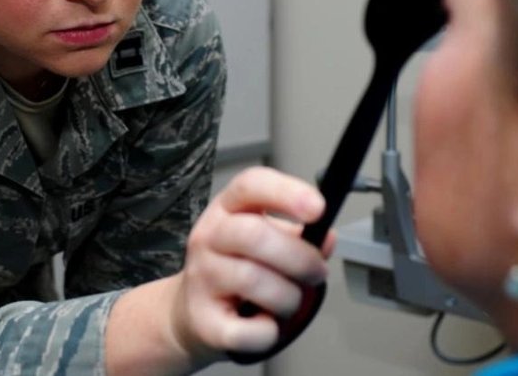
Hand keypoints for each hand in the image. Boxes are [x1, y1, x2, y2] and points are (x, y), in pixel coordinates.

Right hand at [171, 167, 333, 363]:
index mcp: (228, 209)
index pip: (251, 185)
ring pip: (254, 281)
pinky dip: (269, 332)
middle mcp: (209, 237)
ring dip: (288, 297)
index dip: (287, 192)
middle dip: (299, 258)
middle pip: (254, 235)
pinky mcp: (203, 321)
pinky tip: (266, 324)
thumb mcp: (267, 241)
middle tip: (316, 273)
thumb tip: (326, 239)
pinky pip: (248, 330)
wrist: (192, 313)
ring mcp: (201, 278)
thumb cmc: (237, 270)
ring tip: (288, 301)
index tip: (318, 208)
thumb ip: (299, 237)